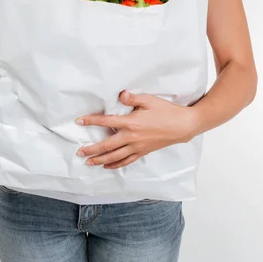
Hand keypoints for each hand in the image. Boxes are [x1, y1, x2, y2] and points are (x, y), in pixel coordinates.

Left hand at [75, 90, 198, 169]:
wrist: (183, 125)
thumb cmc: (166, 111)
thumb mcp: (149, 100)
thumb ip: (132, 98)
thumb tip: (120, 95)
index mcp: (131, 122)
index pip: (107, 121)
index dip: (92, 121)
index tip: (79, 121)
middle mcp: (132, 137)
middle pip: (107, 145)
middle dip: (92, 149)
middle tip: (79, 152)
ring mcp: (137, 147)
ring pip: (115, 156)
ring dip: (100, 160)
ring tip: (88, 162)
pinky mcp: (143, 152)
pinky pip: (127, 160)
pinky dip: (116, 165)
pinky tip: (107, 166)